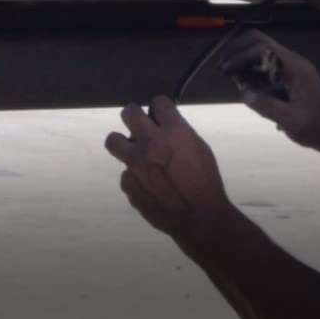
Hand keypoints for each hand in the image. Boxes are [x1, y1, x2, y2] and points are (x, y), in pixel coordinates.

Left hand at [104, 96, 233, 241]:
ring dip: (123, 142)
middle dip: (134, 113)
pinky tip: (149, 184)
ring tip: (134, 150)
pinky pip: (126, 172)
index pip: (158, 102)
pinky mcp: (127, 183)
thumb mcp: (199, 148)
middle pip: (129, 113)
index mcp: (174, 131)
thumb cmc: (206, 179)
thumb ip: (179, 134)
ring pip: (113, 140)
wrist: (198, 216)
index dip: (160, 105)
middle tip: (139, 121)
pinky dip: (135, 175)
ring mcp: (135, 163)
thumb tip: (165, 127)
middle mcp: (150, 142)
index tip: (160, 111)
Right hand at [218, 29, 319, 150]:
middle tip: (223, 68)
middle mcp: (292, 62)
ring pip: (262, 54)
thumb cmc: (315, 126)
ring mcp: (290, 69)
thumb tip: (244, 92)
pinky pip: (266, 67)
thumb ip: (269, 106)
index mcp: (295, 67)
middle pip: (261, 44)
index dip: (242, 53)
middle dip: (240, 52)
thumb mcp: (292, 120)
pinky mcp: (288, 78)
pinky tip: (243, 84)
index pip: (264, 46)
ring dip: (245, 61)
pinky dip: (252, 71)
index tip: (227, 68)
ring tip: (229, 75)